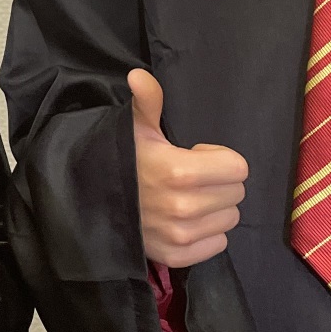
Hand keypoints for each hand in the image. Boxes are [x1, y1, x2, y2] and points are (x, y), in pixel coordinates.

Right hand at [129, 68, 247, 267]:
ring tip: (187, 199)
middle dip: (219, 183)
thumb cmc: (122, 160)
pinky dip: (207, 234)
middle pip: (236, 193)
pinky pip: (218, 244)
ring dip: (215, 208)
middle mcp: (184, 207)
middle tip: (191, 179)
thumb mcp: (135, 127)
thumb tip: (138, 75)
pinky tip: (185, 221)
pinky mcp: (177, 256)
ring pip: (229, 219)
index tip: (195, 156)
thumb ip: (147, 101)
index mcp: (180, 170)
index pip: (238, 168)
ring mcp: (181, 235)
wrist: (91, 202)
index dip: (219, 158)